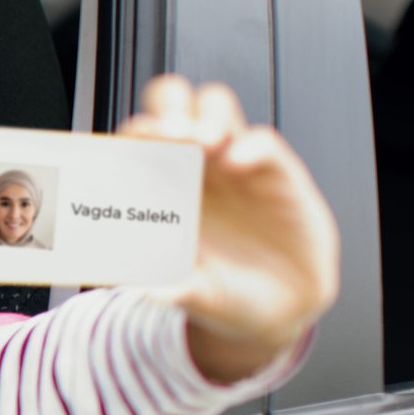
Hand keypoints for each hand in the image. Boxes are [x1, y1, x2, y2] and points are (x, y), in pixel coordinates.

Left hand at [122, 76, 339, 382]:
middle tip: (169, 133)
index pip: (141, 140)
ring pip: (217, 108)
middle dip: (168, 108)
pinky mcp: (276, 175)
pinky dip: (250, 145)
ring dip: (206, 116)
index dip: (135, 133)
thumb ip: (170, 288)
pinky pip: (263, 142)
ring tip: (203, 142)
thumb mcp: (194, 294)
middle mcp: (196, 167)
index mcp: (163, 188)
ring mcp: (235, 165)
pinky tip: (238, 163)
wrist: (279, 308)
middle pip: (176, 106)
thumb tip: (138, 289)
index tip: (133, 141)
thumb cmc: (225, 292)